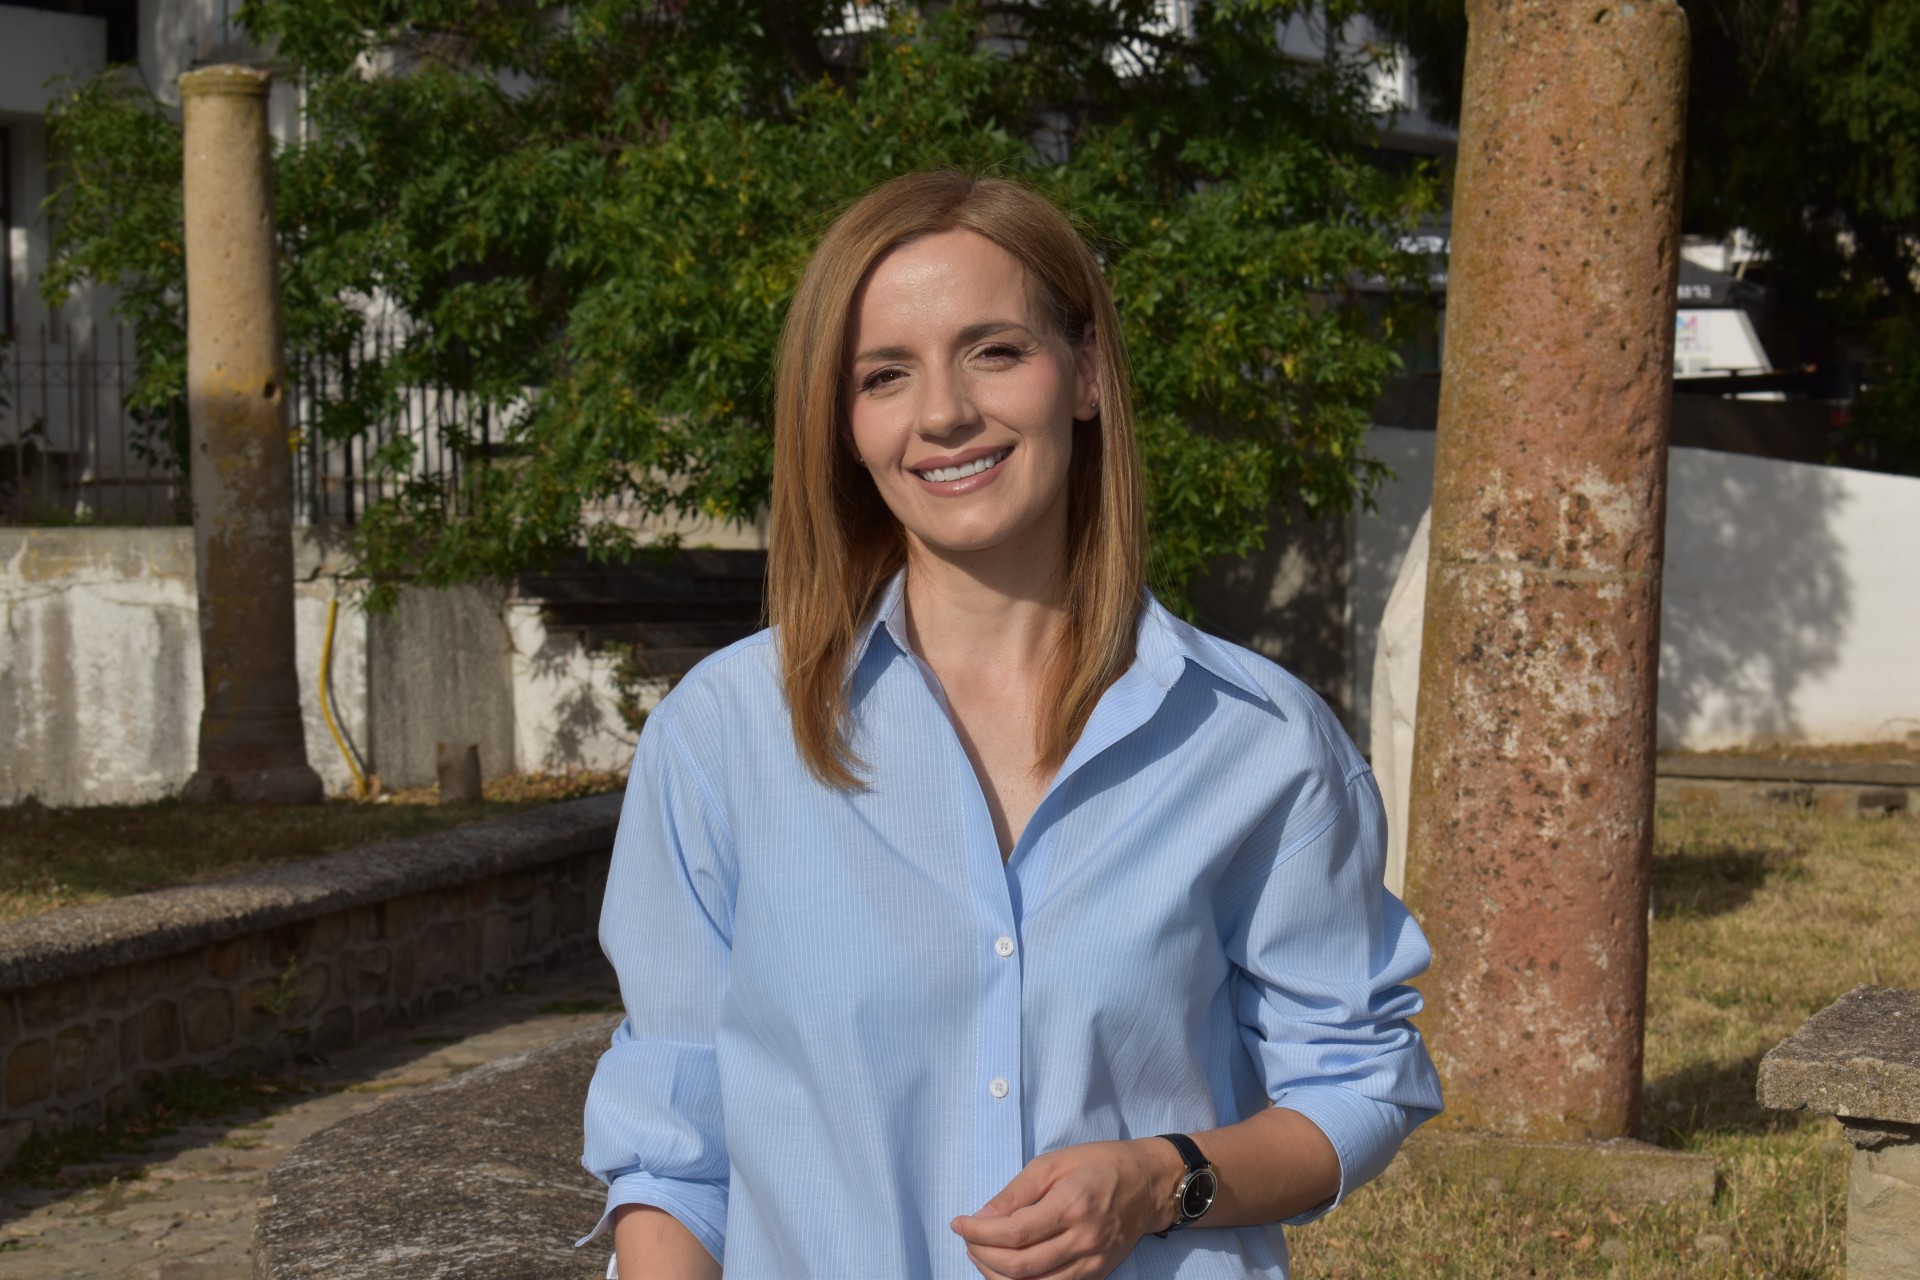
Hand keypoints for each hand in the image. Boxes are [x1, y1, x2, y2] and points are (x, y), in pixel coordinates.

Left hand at [950, 1138, 1182, 1279]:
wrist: (1149, 1184)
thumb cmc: (1099, 1165)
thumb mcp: (1053, 1162)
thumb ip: (1016, 1192)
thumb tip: (982, 1218)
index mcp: (1072, 1205)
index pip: (1014, 1233)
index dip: (979, 1233)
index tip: (959, 1224)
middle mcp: (1083, 1240)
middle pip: (1019, 1267)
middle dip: (983, 1256)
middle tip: (968, 1239)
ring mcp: (1092, 1263)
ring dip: (998, 1275)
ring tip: (982, 1254)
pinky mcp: (1096, 1275)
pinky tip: (1008, 1269)